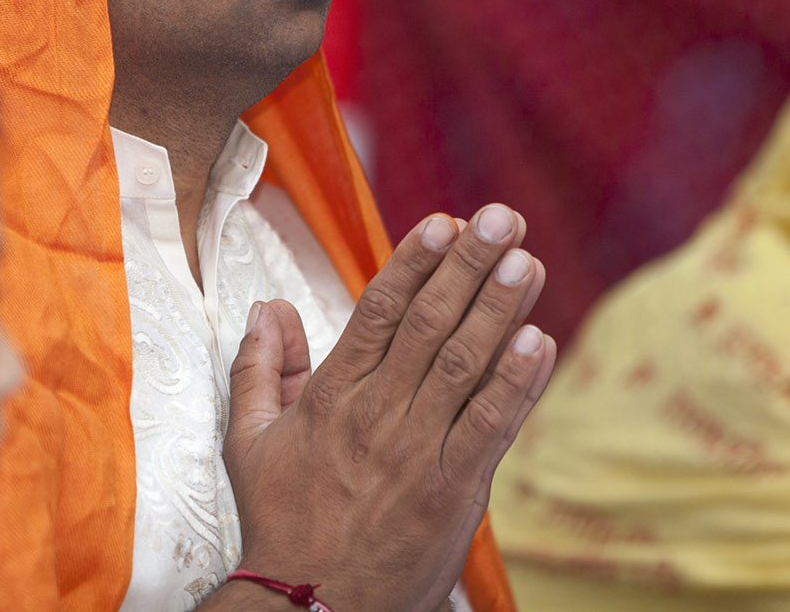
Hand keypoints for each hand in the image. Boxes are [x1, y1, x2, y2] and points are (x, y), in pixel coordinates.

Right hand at [217, 206, 554, 611]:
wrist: (311, 607)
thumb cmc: (282, 522)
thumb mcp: (250, 442)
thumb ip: (259, 369)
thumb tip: (267, 308)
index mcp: (332, 395)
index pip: (378, 311)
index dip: (414, 262)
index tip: (444, 222)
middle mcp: (377, 413)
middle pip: (429, 324)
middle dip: (469, 266)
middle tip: (500, 218)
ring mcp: (417, 451)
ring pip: (464, 366)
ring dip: (500, 311)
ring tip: (528, 262)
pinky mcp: (453, 491)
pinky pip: (489, 428)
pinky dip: (516, 385)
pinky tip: (540, 343)